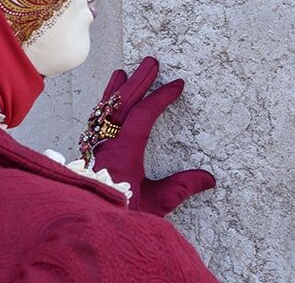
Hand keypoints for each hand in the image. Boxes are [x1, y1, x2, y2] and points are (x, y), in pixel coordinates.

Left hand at [82, 56, 215, 215]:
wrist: (85, 232)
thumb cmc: (119, 219)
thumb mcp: (154, 206)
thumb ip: (180, 188)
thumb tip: (209, 178)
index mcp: (122, 154)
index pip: (142, 115)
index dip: (160, 97)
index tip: (176, 85)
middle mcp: (104, 147)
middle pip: (119, 106)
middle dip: (137, 82)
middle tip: (151, 62)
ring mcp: (91, 151)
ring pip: (102, 112)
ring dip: (115, 91)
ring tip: (123, 72)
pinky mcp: (85, 158)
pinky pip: (93, 124)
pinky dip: (102, 108)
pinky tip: (105, 105)